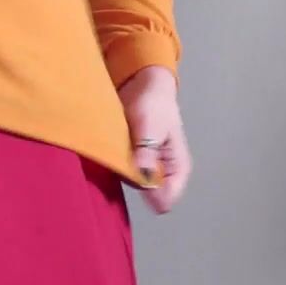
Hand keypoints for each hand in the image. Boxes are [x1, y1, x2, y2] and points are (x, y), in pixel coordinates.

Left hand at [120, 65, 190, 213]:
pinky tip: (107, 154)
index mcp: (177, 169)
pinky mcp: (133, 162)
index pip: (166, 200)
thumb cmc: (154, 104)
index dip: (149, 194)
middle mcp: (163, 174)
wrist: (143, 84)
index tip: (132, 175)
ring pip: (134, 185)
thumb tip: (145, 178)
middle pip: (148, 196)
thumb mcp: (151, 126)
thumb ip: (147, 152)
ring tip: (112, 154)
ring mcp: (147, 169)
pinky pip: (123, 174)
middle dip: (133, 183)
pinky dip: (115, 167)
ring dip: (122, 173)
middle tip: (119, 161)